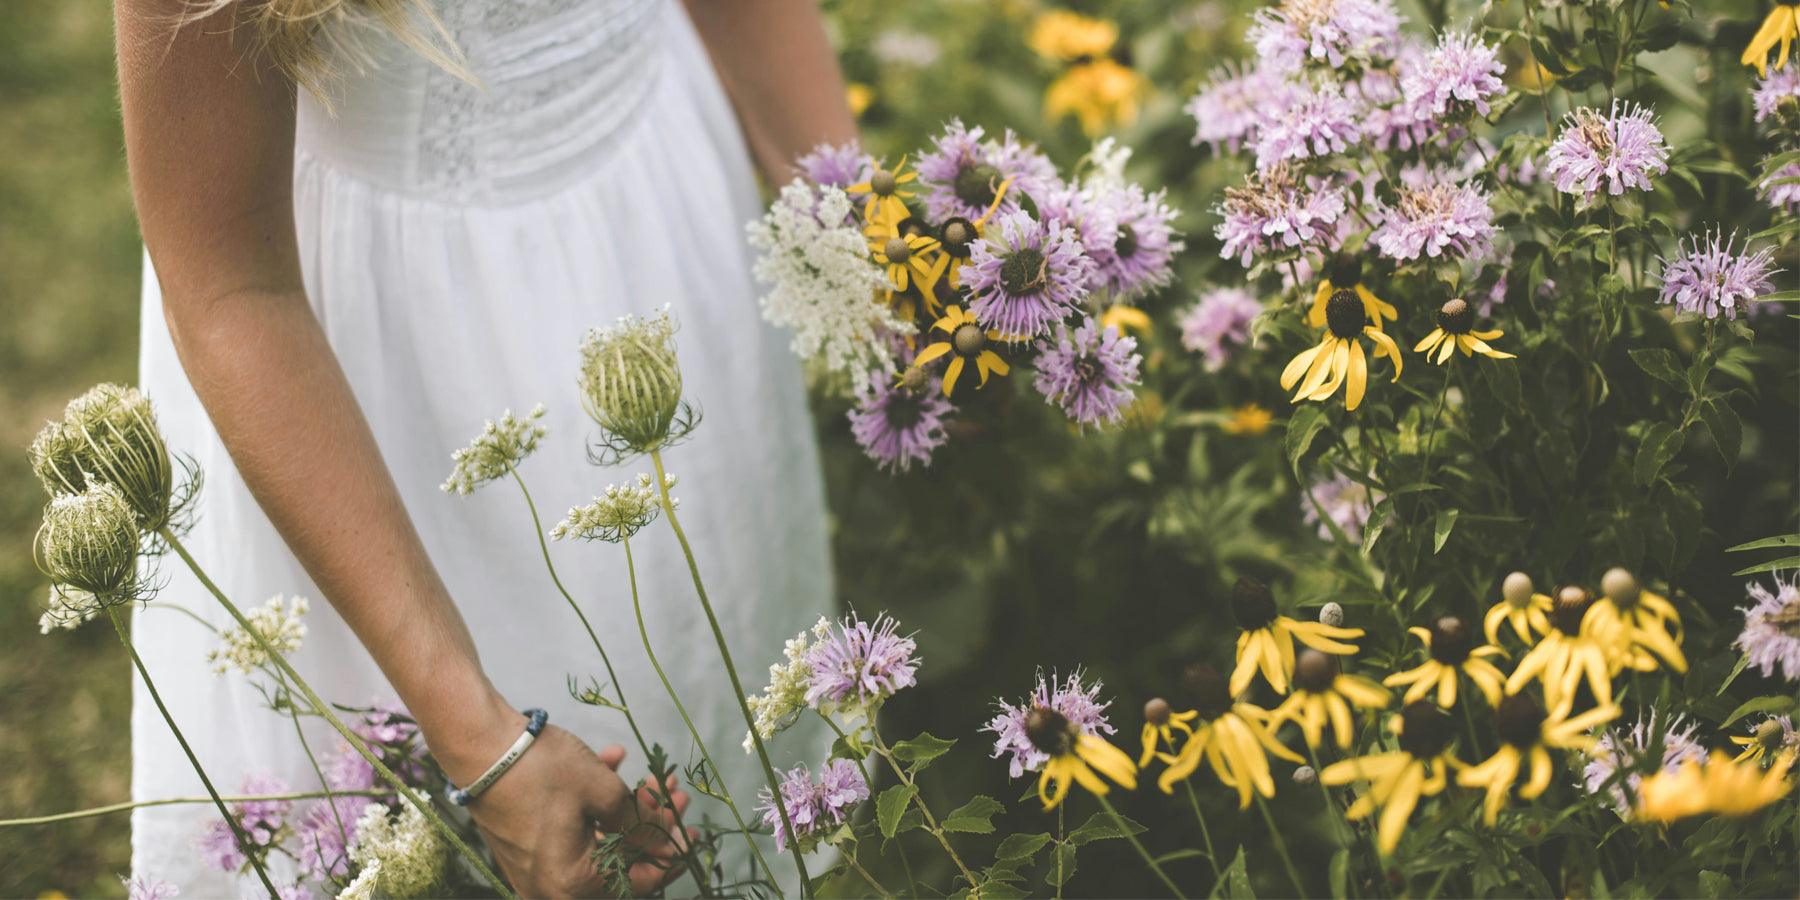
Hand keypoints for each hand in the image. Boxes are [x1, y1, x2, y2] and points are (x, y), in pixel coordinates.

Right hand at [436, 708, 692, 896]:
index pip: (639, 881)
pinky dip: (594, 804)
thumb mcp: (604, 791)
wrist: (479, 745)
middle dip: (648, 823)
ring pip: (598, 841)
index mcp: (572, 884)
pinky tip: (612, 762)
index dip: (669, 853)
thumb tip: (665, 842)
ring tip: (649, 776)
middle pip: (618, 861)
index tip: (690, 829)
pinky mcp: (527, 847)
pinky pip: (572, 831)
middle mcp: (551, 887)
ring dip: (624, 809)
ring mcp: (537, 869)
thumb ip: (639, 823)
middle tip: (671, 793)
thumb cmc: (540, 769)